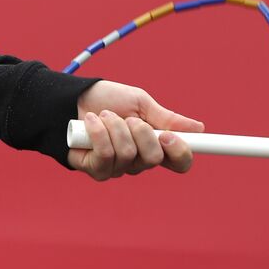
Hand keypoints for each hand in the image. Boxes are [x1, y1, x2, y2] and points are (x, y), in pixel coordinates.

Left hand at [68, 80, 203, 180]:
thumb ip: (166, 118)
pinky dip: (99, 132)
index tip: (170, 136)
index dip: (180, 153)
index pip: (179, 162)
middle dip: (140, 131)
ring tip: (104, 115)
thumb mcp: (139, 103)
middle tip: (128, 118)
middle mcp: (140, 161)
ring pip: (129, 154)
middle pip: (155, 158)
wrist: (69, 98)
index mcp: (155, 145)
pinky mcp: (97, 170)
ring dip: (115, 127)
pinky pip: (106, 155)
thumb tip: (199, 128)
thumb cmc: (106, 100)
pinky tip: (91, 122)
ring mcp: (118, 168)